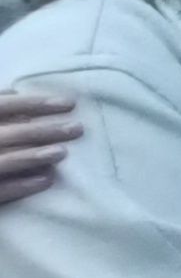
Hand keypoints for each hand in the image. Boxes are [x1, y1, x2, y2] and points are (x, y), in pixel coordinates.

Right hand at [0, 89, 78, 203]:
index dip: (35, 103)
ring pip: (5, 161)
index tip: (69, 103)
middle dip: (45, 130)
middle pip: (11, 133)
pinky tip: (47, 179)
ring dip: (36, 156)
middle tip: (77, 128)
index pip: (3, 105)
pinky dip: (23, 185)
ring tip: (63, 152)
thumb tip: (19, 92)